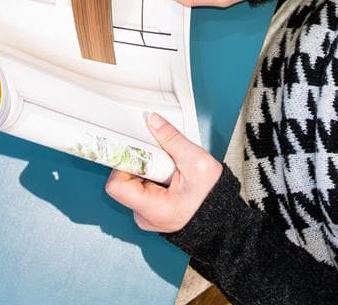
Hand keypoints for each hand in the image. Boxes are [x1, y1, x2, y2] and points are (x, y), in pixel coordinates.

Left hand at [105, 112, 223, 233]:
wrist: (221, 214)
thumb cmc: (212, 197)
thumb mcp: (197, 162)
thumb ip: (171, 139)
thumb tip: (152, 121)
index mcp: (154, 209)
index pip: (117, 186)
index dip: (125, 164)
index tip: (136, 149)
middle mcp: (144, 216)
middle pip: (123, 181)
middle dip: (141, 164)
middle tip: (163, 161)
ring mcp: (144, 214)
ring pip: (131, 182)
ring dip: (147, 169)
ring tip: (169, 170)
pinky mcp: (146, 209)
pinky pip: (138, 187)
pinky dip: (150, 177)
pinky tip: (167, 176)